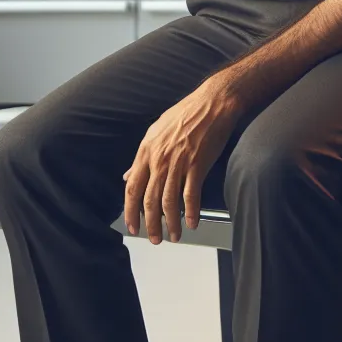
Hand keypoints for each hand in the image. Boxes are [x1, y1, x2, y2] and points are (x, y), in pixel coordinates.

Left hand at [123, 77, 244, 243]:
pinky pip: (191, 195)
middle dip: (150, 225)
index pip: (132, 189)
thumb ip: (141, 156)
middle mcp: (159, 159)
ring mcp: (178, 163)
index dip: (131, 211)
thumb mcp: (155, 131)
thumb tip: (128, 175)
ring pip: (169, 203)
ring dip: (170, 224)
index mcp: (146, 151)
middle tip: (154, 239)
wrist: (212, 102)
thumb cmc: (186, 114)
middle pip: (149, 201)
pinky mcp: (197, 165)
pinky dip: (191, 212)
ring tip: (173, 236)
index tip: (133, 227)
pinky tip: (192, 223)